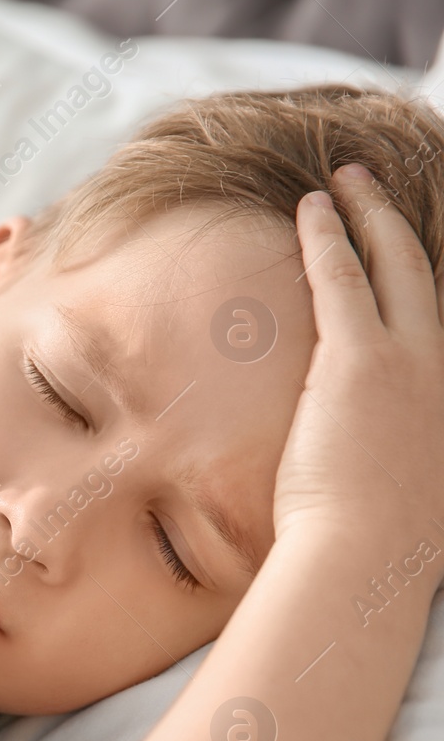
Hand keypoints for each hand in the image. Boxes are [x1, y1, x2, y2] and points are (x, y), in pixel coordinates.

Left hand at [275, 164, 443, 577]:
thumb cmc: (377, 545)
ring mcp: (413, 360)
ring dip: (368, 214)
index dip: (427, 275)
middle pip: (429, 275)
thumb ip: (402, 450)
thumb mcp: (411, 491)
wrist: (366, 560)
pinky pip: (342, 279)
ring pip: (393, 264)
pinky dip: (327, 237)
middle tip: (375, 187)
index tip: (412, 247)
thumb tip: (379, 450)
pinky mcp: (360, 360)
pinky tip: (310, 206)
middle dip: (401, 224)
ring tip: (345, 180)